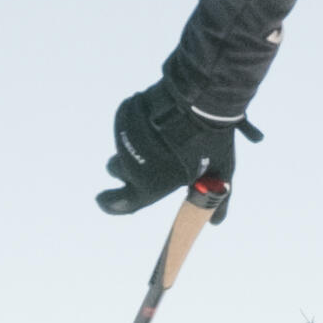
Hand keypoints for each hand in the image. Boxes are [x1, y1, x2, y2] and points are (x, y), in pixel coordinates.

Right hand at [97, 83, 248, 217]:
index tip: (104, 200)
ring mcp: (125, 140)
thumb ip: (215, 201)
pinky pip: (125, 126)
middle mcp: (131, 166)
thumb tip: (215, 222)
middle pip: (115, 171)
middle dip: (123, 169)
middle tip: (140, 161)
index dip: (109, 203)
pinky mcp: (124, 119)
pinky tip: (157, 119)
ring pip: (122, 147)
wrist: (198, 100)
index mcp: (149, 185)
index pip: (117, 204)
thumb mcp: (218, 173)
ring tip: (158, 137)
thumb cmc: (209, 141)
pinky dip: (137, 126)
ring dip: (133, 146)